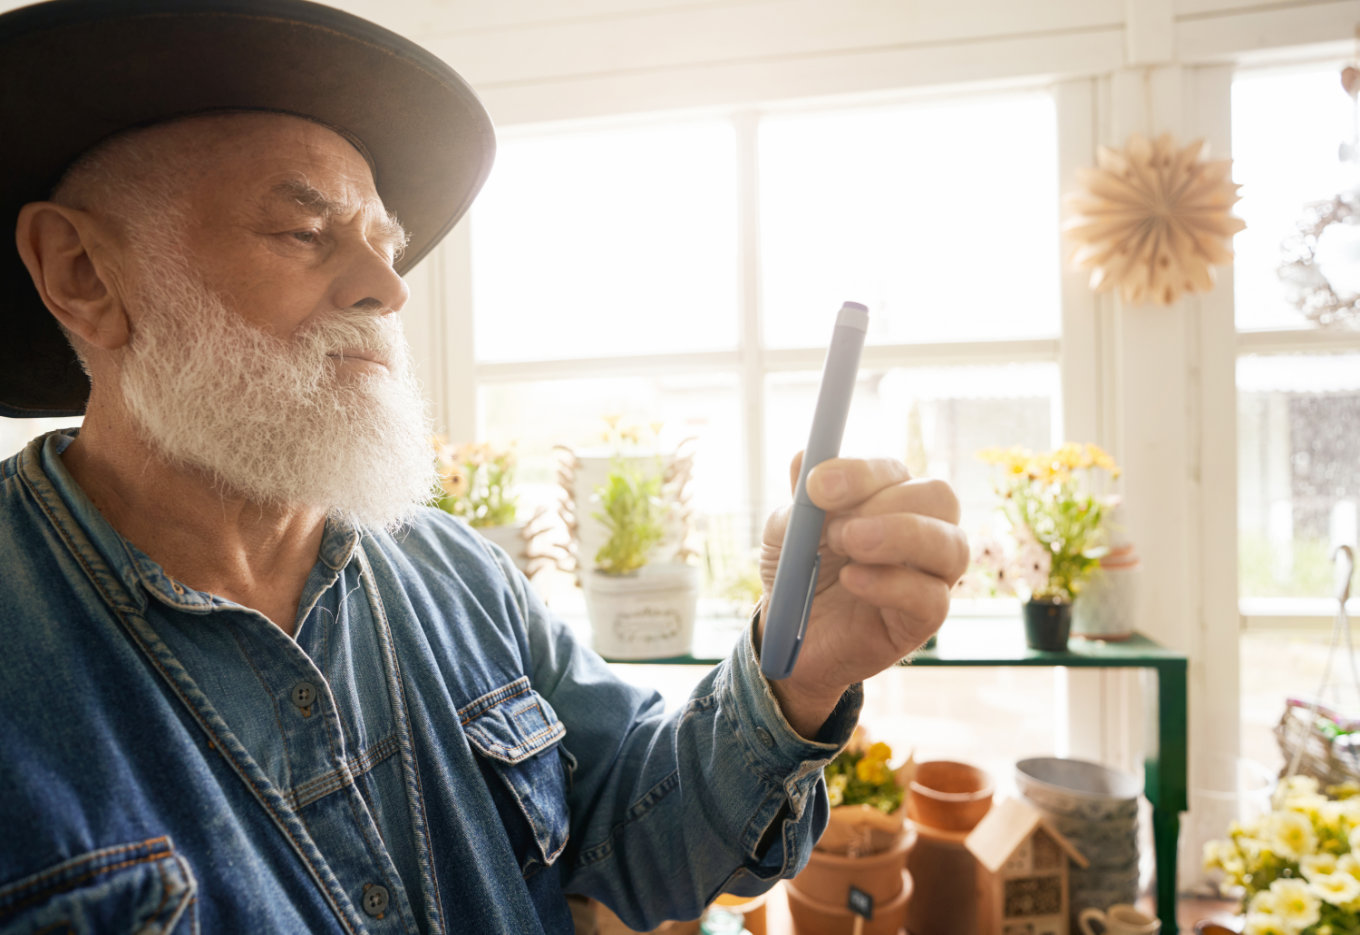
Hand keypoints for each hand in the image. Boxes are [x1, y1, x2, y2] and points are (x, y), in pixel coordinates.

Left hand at [757, 455, 968, 737]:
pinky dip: (891, 584)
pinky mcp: (924, 621)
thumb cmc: (799, 573)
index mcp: (889, 499)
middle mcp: (920, 531)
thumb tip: (802, 459)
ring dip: (898, 536)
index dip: (860, 473)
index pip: (895, 472)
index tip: (816, 485)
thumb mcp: (787, 535)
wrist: (791, 637)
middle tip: (837, 526)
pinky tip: (851, 580)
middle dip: (888, 502)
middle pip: (940, 497)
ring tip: (847, 546)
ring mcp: (929, 577)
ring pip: (951, 545)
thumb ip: (799, 502)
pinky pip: (932, 598)